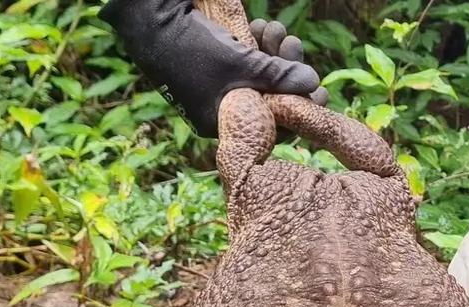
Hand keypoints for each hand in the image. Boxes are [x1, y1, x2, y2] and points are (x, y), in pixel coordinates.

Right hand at [98, 0, 328, 136]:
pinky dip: (259, 43)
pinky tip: (263, 26)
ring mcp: (221, 84)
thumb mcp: (241, 65)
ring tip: (278, 31)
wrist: (148, 17)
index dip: (298, 108)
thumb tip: (314, 84)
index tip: (321, 93)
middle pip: (270, 98)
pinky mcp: (219, 61)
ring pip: (262, 75)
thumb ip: (278, 76)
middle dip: (287, 72)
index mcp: (223, 122)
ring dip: (276, 52)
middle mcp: (223, 107)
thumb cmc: (191, 48)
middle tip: (295, 48)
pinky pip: (249, 59)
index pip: (272, 127)